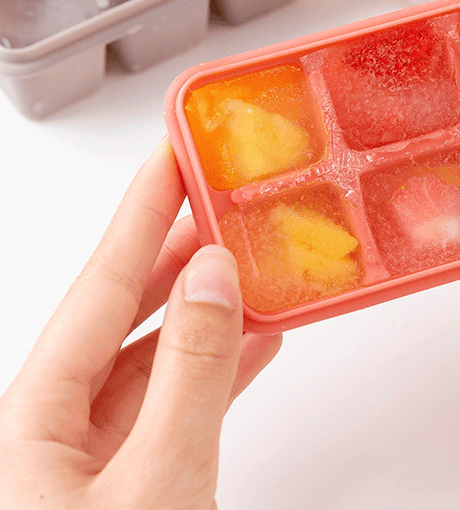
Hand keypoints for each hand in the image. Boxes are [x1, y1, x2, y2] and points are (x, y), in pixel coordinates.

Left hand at [0, 140, 281, 508]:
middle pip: (121, 311)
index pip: (99, 285)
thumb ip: (190, 373)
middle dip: (174, 249)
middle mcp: (52, 431)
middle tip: (214, 197)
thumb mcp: (157, 482)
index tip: (172, 157)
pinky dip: (218, 367)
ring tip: (242, 257)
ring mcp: (91, 460)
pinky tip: (253, 342)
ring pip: (154, 355)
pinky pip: (175, 401)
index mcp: (32, 419)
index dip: (140, 212)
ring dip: (205, 306)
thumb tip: (212, 279)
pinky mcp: (130, 484)